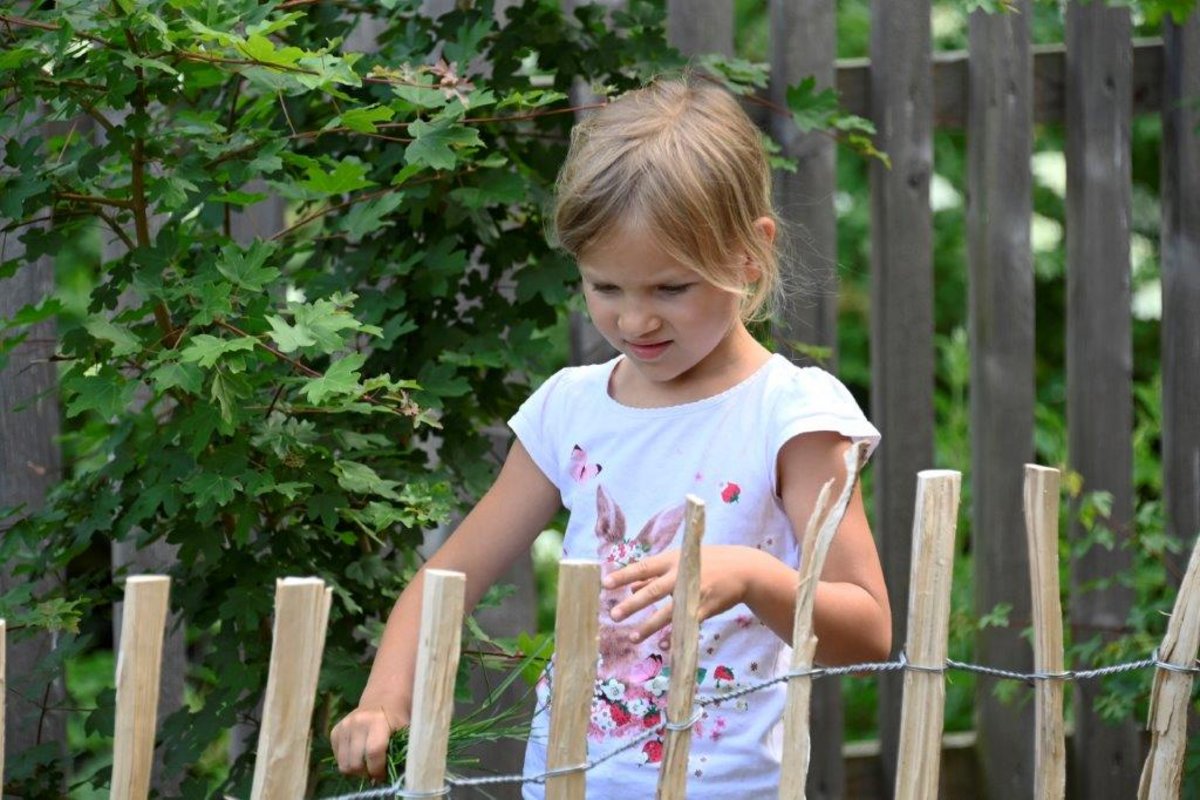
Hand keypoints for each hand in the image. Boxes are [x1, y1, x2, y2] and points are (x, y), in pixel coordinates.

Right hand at [330, 702, 407, 781]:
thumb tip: (395, 776)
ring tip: (366, 764)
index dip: (378, 770)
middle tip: (375, 770)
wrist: (381, 700)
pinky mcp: (335, 731)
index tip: (383, 775)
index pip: (374, 752)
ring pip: (343, 764)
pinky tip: (358, 755)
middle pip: (355, 763)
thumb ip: (401, 751)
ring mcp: (343, 726)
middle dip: (366, 773)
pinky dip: (347, 762)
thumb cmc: (396, 720)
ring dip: (355, 770)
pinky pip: (337, 758)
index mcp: (377, 721)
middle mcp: (357, 722)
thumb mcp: (404, 732)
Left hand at [602, 545, 769, 642]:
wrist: (743, 569)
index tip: (605, 584)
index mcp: (672, 560)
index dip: (624, 575)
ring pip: (668, 612)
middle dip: (632, 604)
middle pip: (652, 591)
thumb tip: (631, 586)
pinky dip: (674, 635)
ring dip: (649, 625)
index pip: (643, 567)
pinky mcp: (705, 608)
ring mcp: (694, 592)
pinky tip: (664, 646)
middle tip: (613, 615)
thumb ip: (655, 575)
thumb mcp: (681, 561)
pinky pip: (686, 624)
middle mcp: (681, 575)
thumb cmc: (707, 562)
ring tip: (633, 637)